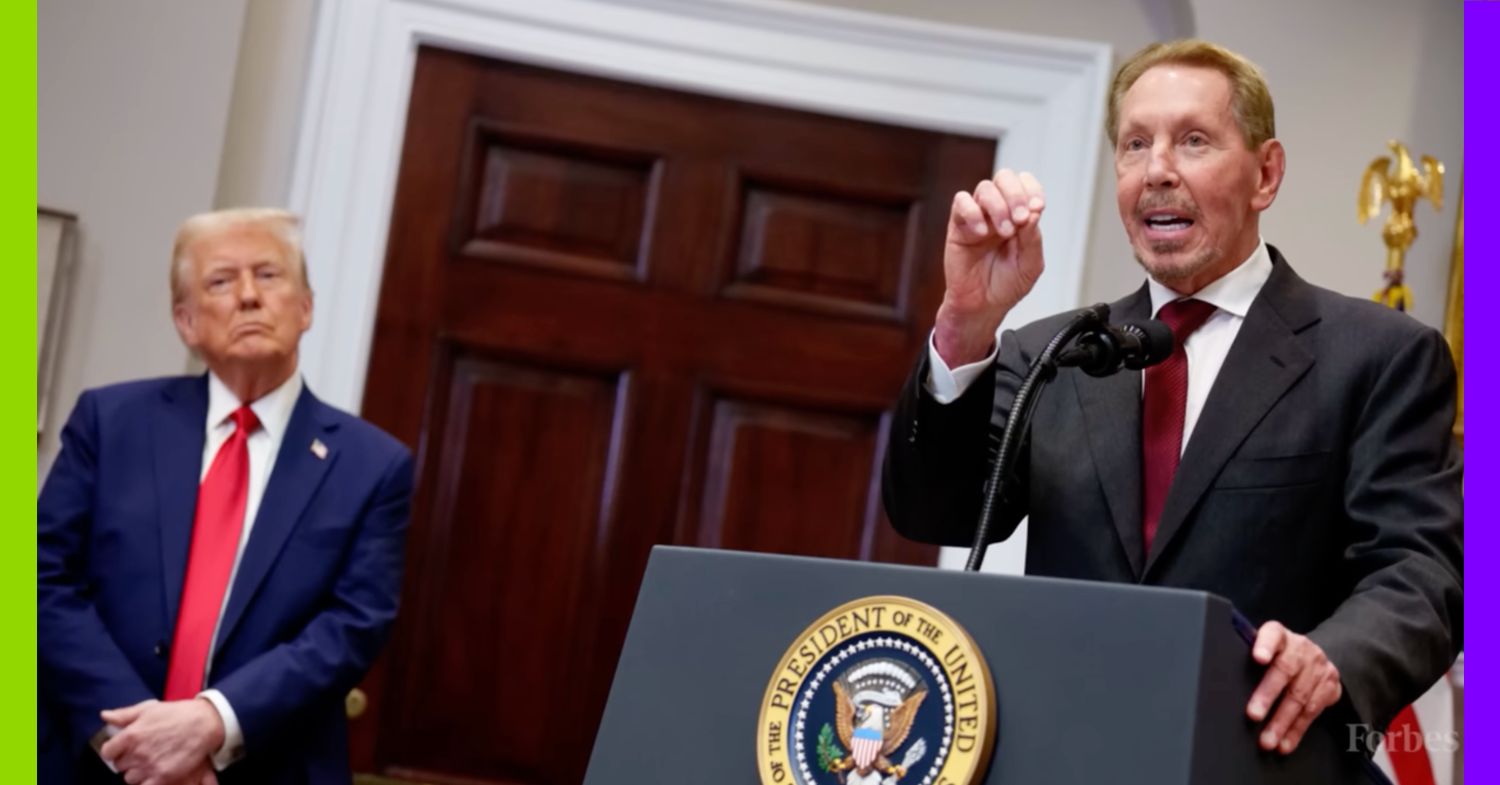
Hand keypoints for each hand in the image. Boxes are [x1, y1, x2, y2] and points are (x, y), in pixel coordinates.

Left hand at [100, 698, 225, 784]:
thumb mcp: (149, 708)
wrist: (205, 723)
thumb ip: (124, 714)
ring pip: (130, 779)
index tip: (121, 749)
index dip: (113, 750)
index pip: (107, 752)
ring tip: (150, 764)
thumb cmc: (178, 713)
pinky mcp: (163, 777)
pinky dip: (147, 782)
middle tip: (141, 753)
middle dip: (128, 760)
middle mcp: (137, 752)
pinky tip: (155, 773)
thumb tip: (105, 716)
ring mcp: (150, 766)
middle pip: (120, 766)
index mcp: (131, 735)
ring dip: (137, 773)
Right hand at [933, 169, 1046, 365]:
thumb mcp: (1030, 264)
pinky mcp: (958, 226)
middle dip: (1016, 194)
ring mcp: (977, 216)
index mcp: (1019, 216)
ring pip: (985, 188)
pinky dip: (973, 212)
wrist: (982, 306)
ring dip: (998, 206)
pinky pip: (961, 202)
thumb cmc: (1006, 285)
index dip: (1032, 189)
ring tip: (1004, 232)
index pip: (1025, 184)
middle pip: (1005, 178)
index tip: (1038, 207)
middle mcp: (998, 211)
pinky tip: (981, 232)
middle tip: (1021, 218)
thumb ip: (1033, 238)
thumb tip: (1033, 212)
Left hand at [1245, 621, 1342, 754]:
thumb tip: (1217, 675)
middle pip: (1284, 671)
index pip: (1273, 634)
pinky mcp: (1330, 686)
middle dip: (1267, 696)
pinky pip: (1313, 712)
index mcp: (1280, 635)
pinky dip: (1296, 731)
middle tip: (1253, 715)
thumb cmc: (1278, 654)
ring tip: (1267, 740)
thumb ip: (1247, 654)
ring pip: (1299, 697)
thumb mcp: (1264, 647)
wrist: (1314, 656)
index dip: (1265, 645)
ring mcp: (1318, 667)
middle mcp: (1301, 649)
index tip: (1258, 658)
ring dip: (1281, 722)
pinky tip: (1284, 742)